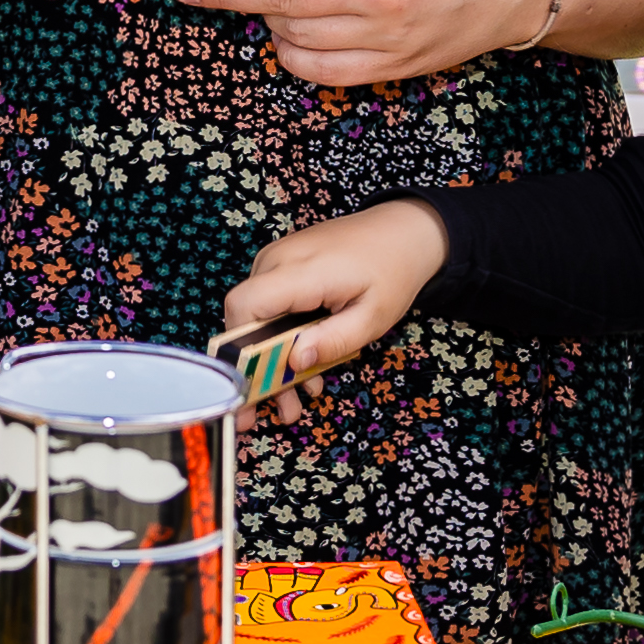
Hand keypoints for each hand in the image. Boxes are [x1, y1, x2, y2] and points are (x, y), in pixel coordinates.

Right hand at [220, 205, 449, 405]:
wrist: (403, 230)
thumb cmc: (393, 271)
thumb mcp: (372, 317)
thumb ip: (333, 340)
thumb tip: (294, 361)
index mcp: (300, 271)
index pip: (244, 306)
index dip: (240, 348)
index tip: (253, 387)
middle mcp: (278, 260)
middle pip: (245, 319)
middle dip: (253, 369)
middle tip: (266, 413)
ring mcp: (277, 260)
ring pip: (255, 317)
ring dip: (269, 359)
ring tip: (294, 399)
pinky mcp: (281, 266)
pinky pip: (269, 306)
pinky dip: (280, 338)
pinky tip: (305, 365)